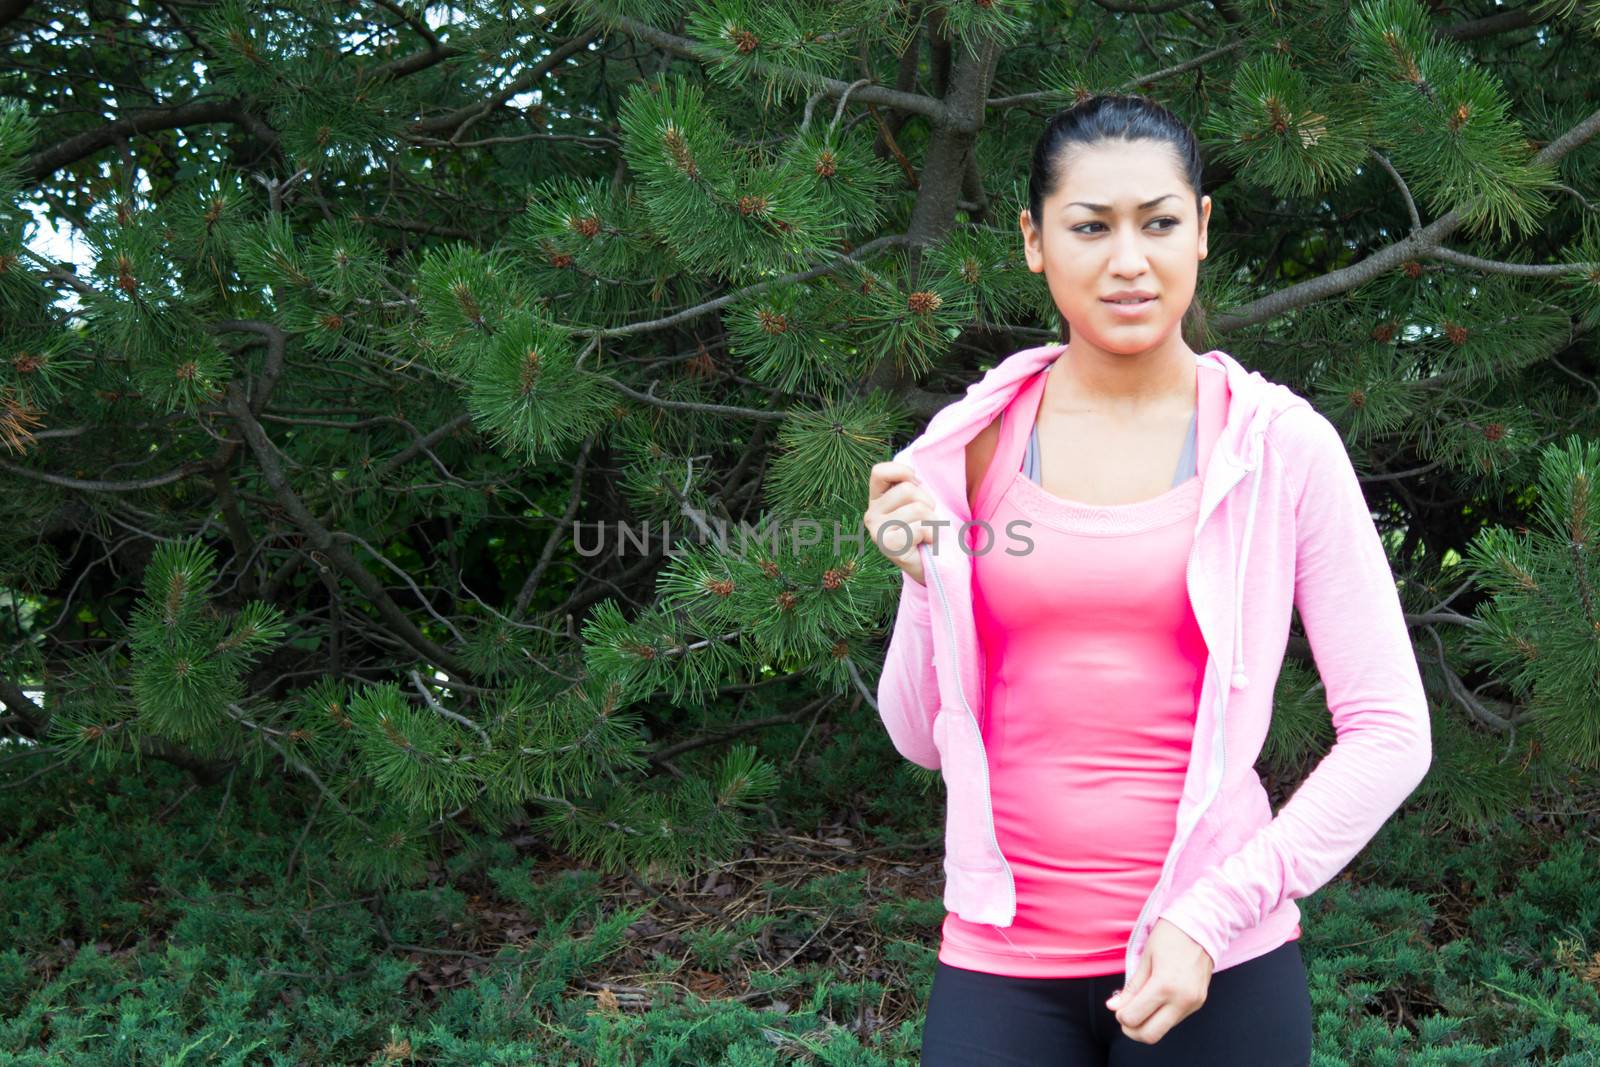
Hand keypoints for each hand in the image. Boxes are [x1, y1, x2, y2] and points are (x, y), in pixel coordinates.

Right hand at [863, 461, 937, 584]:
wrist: (928, 566)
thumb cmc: (925, 530)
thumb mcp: (917, 502)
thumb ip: (911, 485)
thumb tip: (915, 474)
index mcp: (876, 500)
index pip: (880, 471)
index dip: (902, 472)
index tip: (917, 484)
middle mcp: (871, 514)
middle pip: (908, 489)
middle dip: (928, 502)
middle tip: (926, 519)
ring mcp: (877, 530)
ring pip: (919, 508)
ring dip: (933, 521)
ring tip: (926, 532)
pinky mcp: (887, 545)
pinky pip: (920, 528)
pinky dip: (931, 535)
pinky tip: (925, 543)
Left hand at [1104, 918, 1214, 1044]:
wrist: (1203, 926)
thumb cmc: (1171, 936)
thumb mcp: (1145, 958)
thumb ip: (1131, 987)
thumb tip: (1114, 1007)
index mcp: (1165, 986)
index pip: (1135, 1018)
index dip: (1121, 1016)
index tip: (1117, 1006)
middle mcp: (1182, 1000)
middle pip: (1151, 1035)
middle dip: (1133, 1030)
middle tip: (1124, 1016)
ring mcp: (1193, 1003)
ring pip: (1163, 1030)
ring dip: (1147, 1024)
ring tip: (1139, 1005)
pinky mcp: (1199, 1003)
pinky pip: (1174, 1019)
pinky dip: (1160, 1016)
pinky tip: (1154, 1001)